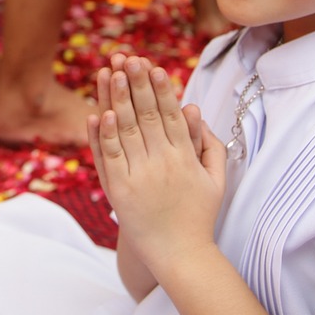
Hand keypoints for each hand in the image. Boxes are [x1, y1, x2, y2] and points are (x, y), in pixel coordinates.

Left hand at [87, 57, 225, 271]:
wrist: (180, 256)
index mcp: (186, 157)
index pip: (170, 115)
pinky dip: (102, 135)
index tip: (154, 66)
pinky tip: (99, 112)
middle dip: (137, 84)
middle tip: (128, 57)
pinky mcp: (119, 191)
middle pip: (146, 115)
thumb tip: (193, 108)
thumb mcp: (215, 179)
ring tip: (111, 73)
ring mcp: (139, 177)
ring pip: (125, 130)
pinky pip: (109, 157)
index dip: (161, 89)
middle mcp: (162, 164)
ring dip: (117, 99)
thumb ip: (209, 143)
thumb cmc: (199, 215)